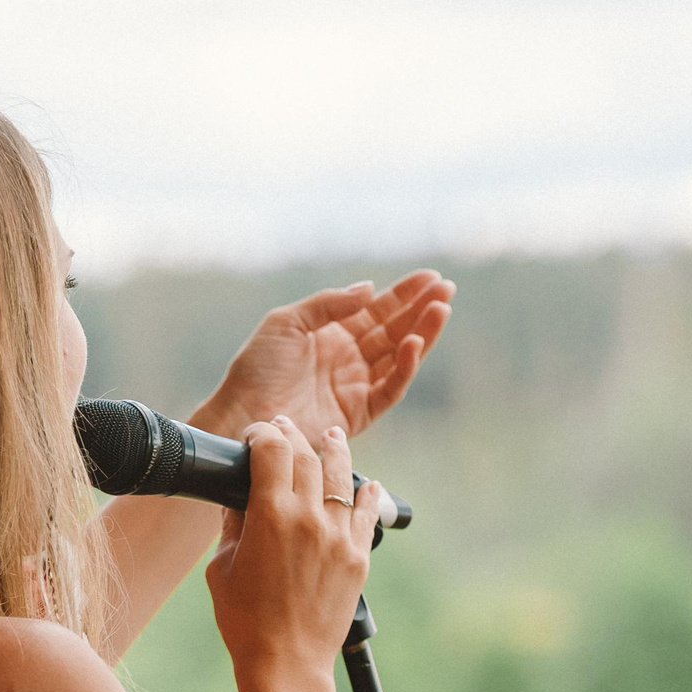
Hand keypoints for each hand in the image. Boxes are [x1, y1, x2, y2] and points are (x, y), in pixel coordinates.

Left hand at [193, 271, 451, 441]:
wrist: (245, 413)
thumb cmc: (257, 368)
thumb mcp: (287, 322)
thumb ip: (328, 304)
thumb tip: (370, 289)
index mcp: (332, 334)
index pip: (377, 310)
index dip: (405, 294)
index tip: (431, 278)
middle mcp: (349, 358)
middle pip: (395, 330)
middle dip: (421, 310)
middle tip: (447, 290)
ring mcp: (355, 386)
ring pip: (399, 356)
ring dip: (421, 334)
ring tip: (440, 311)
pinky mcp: (358, 412)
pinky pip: (389, 388)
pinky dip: (404, 368)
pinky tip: (414, 345)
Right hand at [205, 417, 383, 681]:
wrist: (286, 662)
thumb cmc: (244, 619)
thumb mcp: (222, 567)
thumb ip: (233, 525)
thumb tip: (240, 497)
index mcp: (270, 515)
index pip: (272, 449)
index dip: (263, 433)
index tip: (256, 435)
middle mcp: (309, 517)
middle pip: (306, 456)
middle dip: (293, 436)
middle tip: (285, 428)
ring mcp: (338, 536)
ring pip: (341, 476)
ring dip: (333, 450)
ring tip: (332, 436)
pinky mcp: (358, 557)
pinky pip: (366, 513)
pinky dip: (366, 493)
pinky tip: (365, 484)